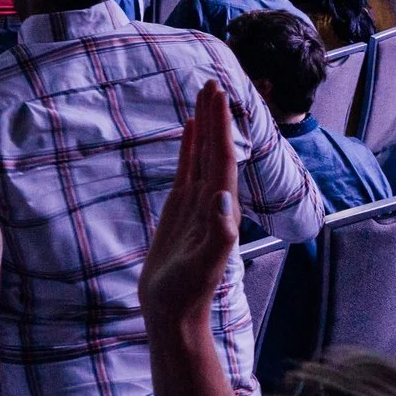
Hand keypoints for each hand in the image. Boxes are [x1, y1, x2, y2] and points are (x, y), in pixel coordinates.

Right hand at [139, 81, 242, 330]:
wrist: (171, 314)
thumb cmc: (186, 293)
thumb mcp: (204, 266)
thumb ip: (219, 233)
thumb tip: (223, 195)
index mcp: (221, 209)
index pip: (223, 159)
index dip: (222, 127)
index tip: (218, 96)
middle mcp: (213, 201)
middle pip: (216, 150)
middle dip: (216, 117)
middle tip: (211, 82)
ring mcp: (197, 203)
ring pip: (203, 155)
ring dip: (205, 126)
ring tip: (203, 95)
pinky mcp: (180, 209)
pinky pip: (187, 169)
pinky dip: (190, 147)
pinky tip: (190, 128)